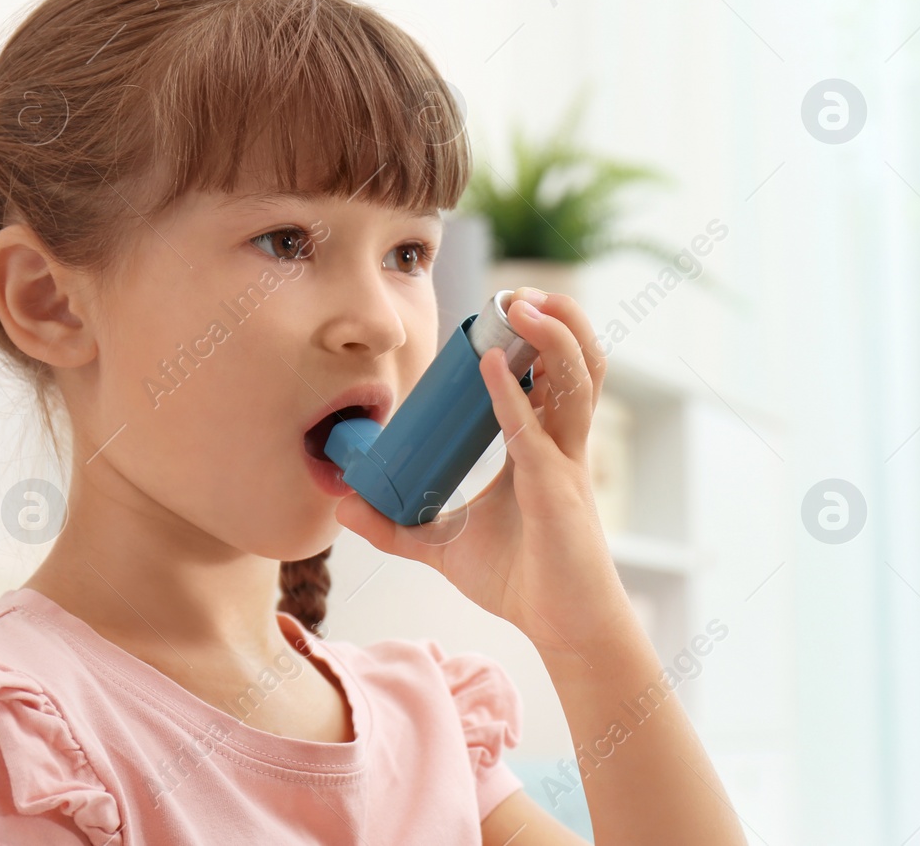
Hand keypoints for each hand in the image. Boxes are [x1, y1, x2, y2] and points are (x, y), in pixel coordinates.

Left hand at [333, 289, 637, 666]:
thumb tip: (343, 505)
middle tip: (516, 291)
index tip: (499, 309)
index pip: (547, 375)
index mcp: (544, 445)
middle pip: (576, 360)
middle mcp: (562, 444)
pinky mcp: (557, 488)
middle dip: (556, 317)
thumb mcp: (445, 546)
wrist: (562, 627)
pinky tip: (488, 366)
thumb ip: (398, 525)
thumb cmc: (521, 581)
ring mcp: (566, 462)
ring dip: (550, 336)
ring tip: (521, 302)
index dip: (533, 337)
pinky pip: (535, 430)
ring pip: (576, 380)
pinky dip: (511, 394)